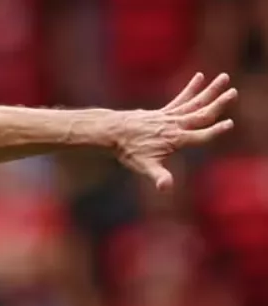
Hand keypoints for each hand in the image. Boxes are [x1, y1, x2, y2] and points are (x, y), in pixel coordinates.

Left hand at [114, 72, 236, 190]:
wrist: (112, 132)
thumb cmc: (128, 151)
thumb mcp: (144, 166)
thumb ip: (159, 176)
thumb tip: (166, 188)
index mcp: (175, 139)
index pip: (201, 135)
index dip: (215, 131)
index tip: (229, 124)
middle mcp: (175, 126)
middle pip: (201, 113)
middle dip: (218, 104)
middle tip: (234, 92)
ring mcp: (169, 117)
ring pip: (194, 102)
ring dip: (210, 91)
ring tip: (224, 77)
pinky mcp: (163, 112)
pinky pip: (180, 99)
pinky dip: (191, 88)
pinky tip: (200, 77)